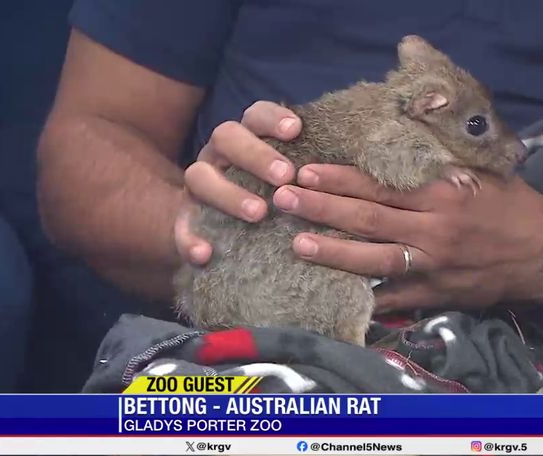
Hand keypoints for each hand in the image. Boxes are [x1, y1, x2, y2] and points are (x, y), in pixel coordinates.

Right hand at [174, 101, 300, 264]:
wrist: (222, 229)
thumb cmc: (275, 197)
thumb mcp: (292, 179)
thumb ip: (312, 169)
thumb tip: (362, 163)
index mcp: (248, 138)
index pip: (256, 115)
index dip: (272, 118)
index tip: (296, 130)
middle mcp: (220, 155)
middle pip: (226, 137)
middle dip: (257, 154)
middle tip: (286, 176)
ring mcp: (198, 185)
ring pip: (199, 176)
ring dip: (228, 193)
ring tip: (259, 213)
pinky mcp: (184, 218)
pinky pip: (180, 226)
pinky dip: (188, 239)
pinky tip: (204, 254)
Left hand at [272, 165, 542, 312]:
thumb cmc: (512, 205)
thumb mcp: (479, 173)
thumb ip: (437, 166)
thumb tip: (394, 151)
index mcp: (443, 194)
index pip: (380, 186)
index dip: (339, 180)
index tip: (306, 172)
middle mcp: (434, 230)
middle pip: (367, 220)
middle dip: (321, 210)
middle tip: (283, 200)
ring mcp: (434, 265)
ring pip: (374, 259)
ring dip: (333, 252)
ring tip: (297, 244)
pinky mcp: (439, 293)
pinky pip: (397, 298)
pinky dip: (369, 296)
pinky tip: (339, 293)